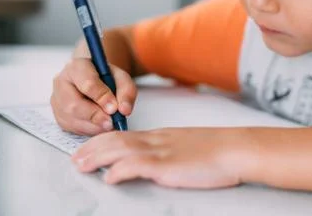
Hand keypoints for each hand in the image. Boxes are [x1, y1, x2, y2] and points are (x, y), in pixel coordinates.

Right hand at [50, 58, 136, 135]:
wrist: (94, 79)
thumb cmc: (106, 77)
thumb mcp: (121, 78)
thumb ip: (126, 91)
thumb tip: (124, 110)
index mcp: (77, 66)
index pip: (87, 84)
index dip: (101, 98)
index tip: (114, 108)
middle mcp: (61, 82)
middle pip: (73, 104)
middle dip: (95, 116)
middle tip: (111, 122)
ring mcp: (57, 100)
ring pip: (71, 119)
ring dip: (93, 126)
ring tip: (109, 124)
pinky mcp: (58, 115)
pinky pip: (71, 128)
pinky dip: (88, 130)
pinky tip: (99, 126)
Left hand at [71, 128, 253, 187]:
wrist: (235, 149)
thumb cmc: (217, 150)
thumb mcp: (188, 146)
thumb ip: (170, 151)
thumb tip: (156, 161)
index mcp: (161, 136)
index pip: (125, 134)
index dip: (103, 140)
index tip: (89, 147)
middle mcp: (157, 140)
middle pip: (117, 139)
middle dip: (93, 148)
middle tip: (76, 158)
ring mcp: (162, 151)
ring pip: (121, 149)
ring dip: (98, 157)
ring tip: (81, 166)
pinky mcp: (169, 165)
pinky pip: (137, 165)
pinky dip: (120, 170)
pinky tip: (110, 177)